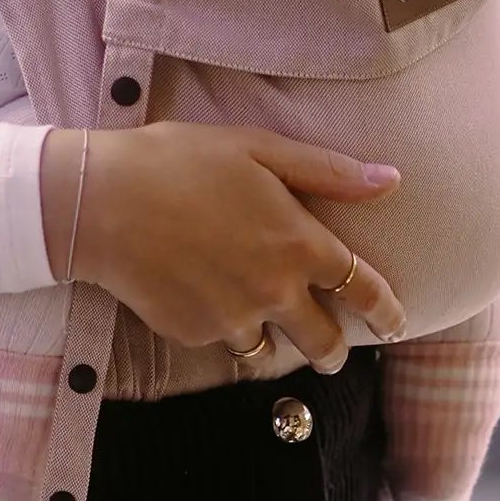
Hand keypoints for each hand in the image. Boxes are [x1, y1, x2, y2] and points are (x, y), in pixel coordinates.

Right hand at [42, 123, 406, 371]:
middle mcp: (274, 291)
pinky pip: (221, 343)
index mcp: (298, 243)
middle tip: (332, 347)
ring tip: (261, 320)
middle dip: (334, 349)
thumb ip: (328, 170)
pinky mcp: (192, 335)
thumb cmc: (181, 160)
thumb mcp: (258, 148)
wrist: (101, 200)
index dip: (387, 310)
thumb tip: (391, 180)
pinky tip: (203, 296)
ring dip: (275, 342)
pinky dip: (223, 328)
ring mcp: (232, 319)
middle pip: (324, 343)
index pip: (363, 288)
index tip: (397, 323)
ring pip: (270, 352)